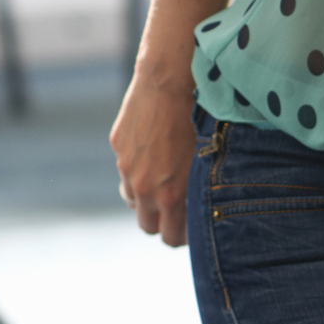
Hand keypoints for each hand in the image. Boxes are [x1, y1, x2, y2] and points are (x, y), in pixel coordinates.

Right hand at [109, 67, 198, 246]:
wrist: (169, 85)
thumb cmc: (200, 125)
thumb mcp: (206, 167)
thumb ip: (196, 195)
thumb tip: (198, 215)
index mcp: (170, 197)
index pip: (170, 239)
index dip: (182, 236)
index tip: (191, 227)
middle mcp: (144, 187)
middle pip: (147, 226)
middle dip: (162, 222)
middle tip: (178, 211)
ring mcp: (127, 167)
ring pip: (133, 201)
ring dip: (146, 199)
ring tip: (165, 183)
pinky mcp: (118, 148)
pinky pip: (126, 173)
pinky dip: (137, 173)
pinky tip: (154, 158)